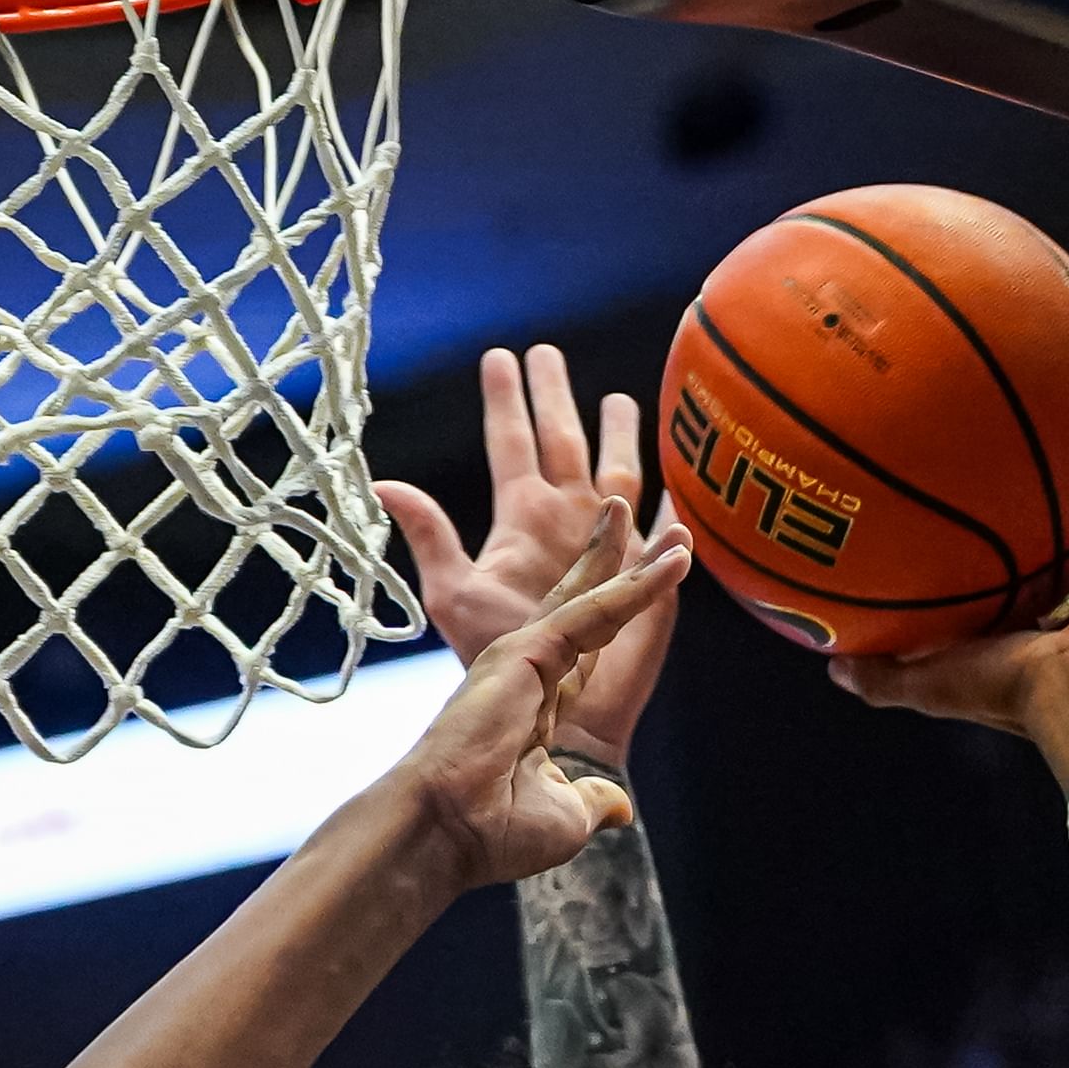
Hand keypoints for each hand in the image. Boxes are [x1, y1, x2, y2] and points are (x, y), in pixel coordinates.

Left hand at [376, 347, 683, 771]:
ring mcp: (613, 543)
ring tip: (617, 396)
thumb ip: (430, 536)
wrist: (556, 716)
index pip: (513, 445)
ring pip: (620, 469)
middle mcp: (566, 521)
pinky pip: (669, 522)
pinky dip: (677, 495)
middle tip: (547, 351)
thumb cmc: (501, 665)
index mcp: (521, 519)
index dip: (507, 403)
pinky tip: (684, 466)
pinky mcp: (651, 571)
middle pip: (564, 441)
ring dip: (619, 433)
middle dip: (555, 396)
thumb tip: (384, 482)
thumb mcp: (455, 593)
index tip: (500, 357)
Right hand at [385, 501, 691, 890]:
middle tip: (668, 537)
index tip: (648, 591)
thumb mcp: (566, 816)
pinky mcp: (527, 652)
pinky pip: (595, 612)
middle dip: (628, 571)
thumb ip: (595, 800)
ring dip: (639, 565)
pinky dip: (636, 586)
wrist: (447, 831)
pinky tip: (671, 563)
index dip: (622, 617)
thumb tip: (621, 807)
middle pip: (592, 610)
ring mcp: (524, 658)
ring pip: (596, 600)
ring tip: (678, 533)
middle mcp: (528, 674)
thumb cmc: (491, 831)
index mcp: (536, 709)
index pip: (589, 649)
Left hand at [826, 448, 1068, 787]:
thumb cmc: (999, 691)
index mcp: (1014, 639)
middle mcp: (1060, 616)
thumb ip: (881, 676)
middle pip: (1049, 561)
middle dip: (1039, 527)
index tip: (963, 529)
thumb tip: (830, 664)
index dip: (983, 567)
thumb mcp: (926, 683)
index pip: (998, 597)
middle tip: (1025, 475)